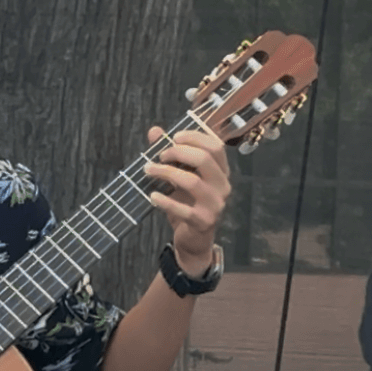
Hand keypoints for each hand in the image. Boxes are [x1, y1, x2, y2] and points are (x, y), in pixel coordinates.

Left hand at [143, 125, 229, 276]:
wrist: (193, 239)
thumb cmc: (187, 203)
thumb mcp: (179, 176)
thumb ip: (170, 154)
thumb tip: (154, 131)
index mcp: (221, 171)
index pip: (215, 146)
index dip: (194, 137)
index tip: (173, 137)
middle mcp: (223, 186)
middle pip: (205, 159)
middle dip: (178, 152)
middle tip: (160, 156)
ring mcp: (215, 205)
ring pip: (192, 182)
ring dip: (166, 173)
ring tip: (149, 171)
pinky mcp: (203, 221)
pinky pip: (183, 209)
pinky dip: (165, 201)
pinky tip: (153, 196)